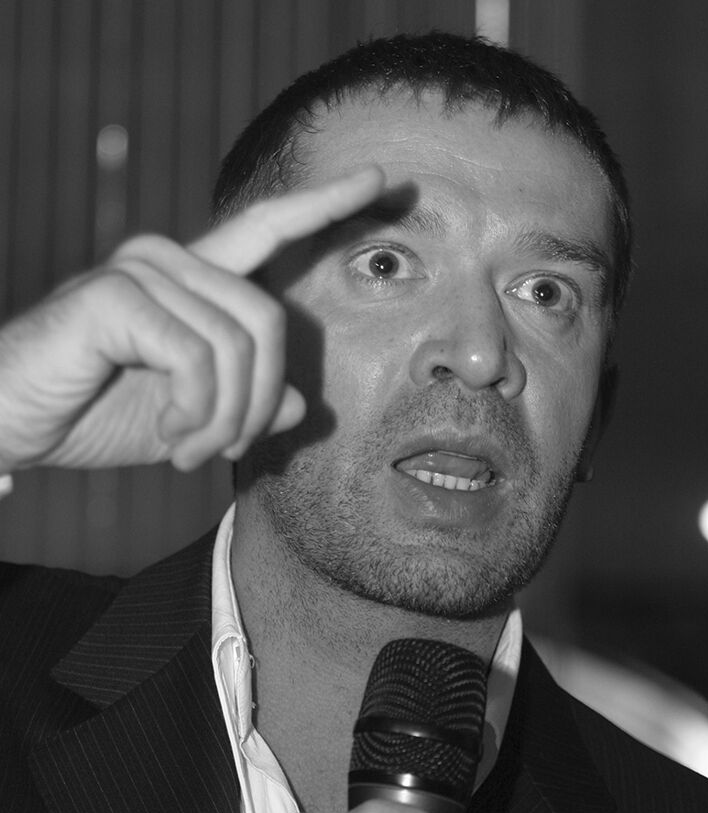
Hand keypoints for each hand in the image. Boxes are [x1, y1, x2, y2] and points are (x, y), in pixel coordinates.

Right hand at [0, 166, 383, 472]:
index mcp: (192, 278)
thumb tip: (301, 406)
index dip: (325, 205)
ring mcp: (142, 270)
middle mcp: (170, 259)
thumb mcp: (188, 420)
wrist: (13, 422)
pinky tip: (167, 433)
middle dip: (259, 402)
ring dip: (224, 419)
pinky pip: (198, 358)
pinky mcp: (116, 295)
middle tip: (225, 450)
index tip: (382, 180)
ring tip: (188, 450)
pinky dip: (194, 412)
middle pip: (270, 321)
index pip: (268, 227)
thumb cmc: (92, 413)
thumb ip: (244, 407)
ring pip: (238, 344)